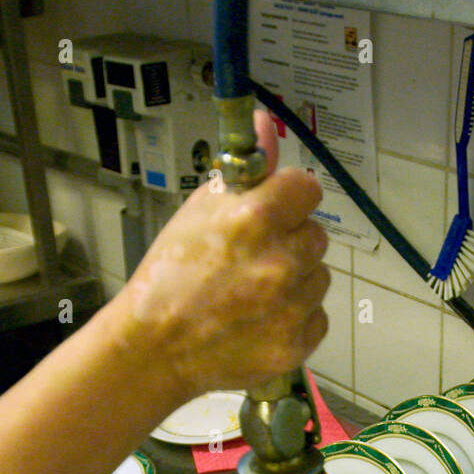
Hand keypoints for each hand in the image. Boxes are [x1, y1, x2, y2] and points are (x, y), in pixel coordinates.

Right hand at [111, 111, 329, 402]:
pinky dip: (295, 319)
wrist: (155, 349)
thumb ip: (245, 171)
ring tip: (253, 294)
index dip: (291, 199)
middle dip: (291, 242)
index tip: (277, 211)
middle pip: (316, 235)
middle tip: (254, 259)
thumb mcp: (199, 210)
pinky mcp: (296, 343)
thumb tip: (267, 125)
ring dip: (295, 281)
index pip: (308, 188)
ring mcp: (291, 307)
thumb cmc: (170, 275)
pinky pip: (315, 317)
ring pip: (318, 278)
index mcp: (257, 219)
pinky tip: (260, 321)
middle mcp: (281, 261)